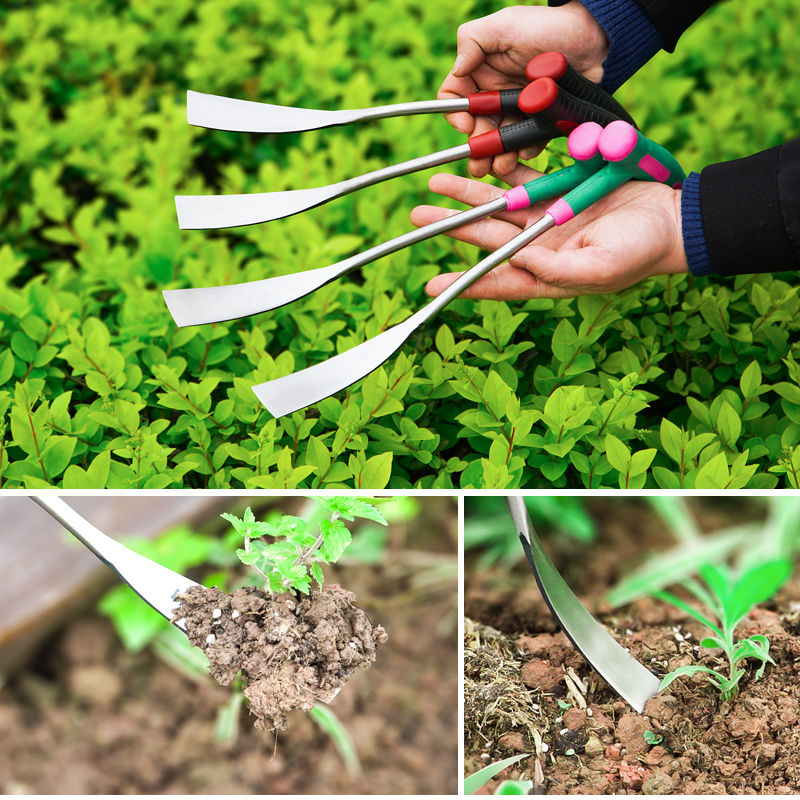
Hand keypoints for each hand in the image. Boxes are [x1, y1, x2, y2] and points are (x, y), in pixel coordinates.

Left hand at [410, 166, 687, 299]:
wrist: (672, 218)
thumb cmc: (640, 253)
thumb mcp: (599, 268)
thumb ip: (557, 269)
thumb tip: (518, 258)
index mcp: (546, 275)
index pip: (497, 280)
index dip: (463, 283)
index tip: (429, 286)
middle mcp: (539, 248)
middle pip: (487, 238)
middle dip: (453, 226)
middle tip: (418, 216)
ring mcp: (547, 216)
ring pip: (498, 204)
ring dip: (468, 194)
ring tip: (435, 184)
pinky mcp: (560, 189)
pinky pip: (524, 177)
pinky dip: (501, 169)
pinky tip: (478, 160)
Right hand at [442, 2, 608, 176]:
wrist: (592, 38)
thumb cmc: (546, 26)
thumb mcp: (503, 25)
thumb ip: (472, 40)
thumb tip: (456, 70)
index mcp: (480, 73)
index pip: (454, 99)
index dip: (455, 115)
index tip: (466, 125)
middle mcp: (496, 94)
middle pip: (477, 128)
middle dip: (477, 148)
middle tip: (480, 165)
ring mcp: (518, 110)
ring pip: (501, 140)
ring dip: (499, 155)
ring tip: (502, 166)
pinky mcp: (539, 121)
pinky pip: (529, 140)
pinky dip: (527, 148)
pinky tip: (527, 150)